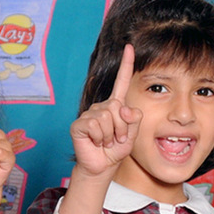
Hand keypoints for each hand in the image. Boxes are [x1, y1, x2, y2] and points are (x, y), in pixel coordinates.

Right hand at [69, 44, 141, 177]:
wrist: (101, 167)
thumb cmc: (116, 150)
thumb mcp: (132, 135)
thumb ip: (134, 120)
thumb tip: (123, 107)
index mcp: (115, 106)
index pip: (121, 82)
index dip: (126, 64)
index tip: (129, 46)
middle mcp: (102, 107)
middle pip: (117, 107)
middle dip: (122, 127)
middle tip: (116, 139)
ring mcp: (89, 114)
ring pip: (107, 117)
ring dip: (110, 135)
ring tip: (105, 142)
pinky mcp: (79, 124)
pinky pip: (94, 125)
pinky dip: (99, 137)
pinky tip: (95, 142)